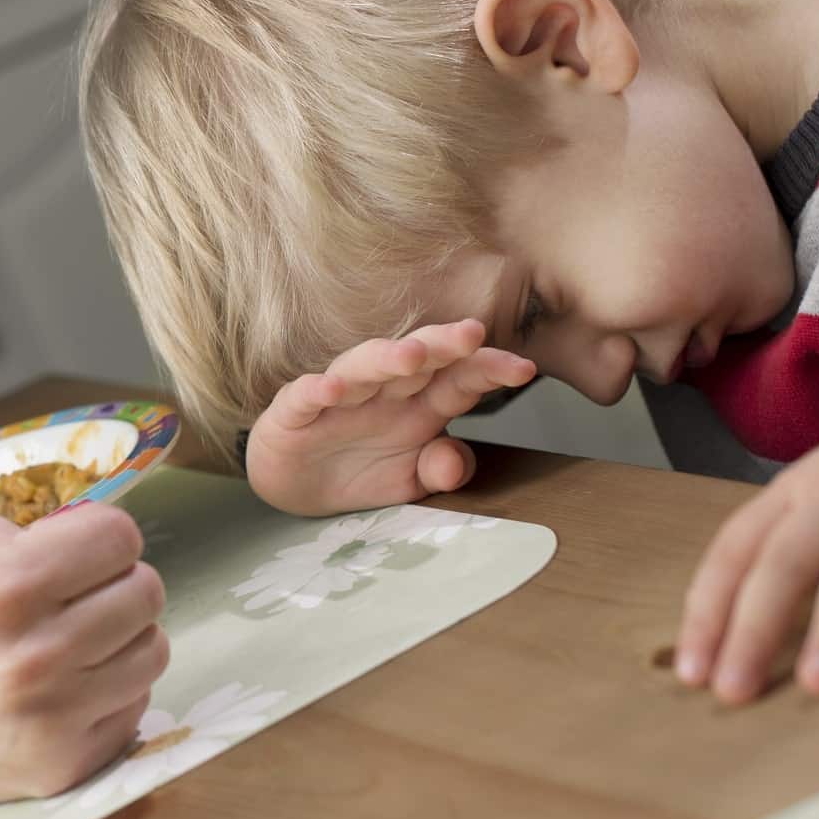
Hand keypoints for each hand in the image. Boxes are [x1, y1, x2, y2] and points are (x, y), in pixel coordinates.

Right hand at [0, 503, 168, 818]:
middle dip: (116, 580)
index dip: (101, 535)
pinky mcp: (58, 769)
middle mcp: (35, 657)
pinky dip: (108, 691)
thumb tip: (85, 536)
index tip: (80, 547)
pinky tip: (64, 686)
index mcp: (2, 590)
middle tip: (79, 591)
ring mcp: (51, 720)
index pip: (118, 538)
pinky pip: (132, 709)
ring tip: (76, 637)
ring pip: (152, 651)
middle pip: (146, 592)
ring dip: (122, 636)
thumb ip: (21, 530)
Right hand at [246, 320, 536, 515]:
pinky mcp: (294, 412)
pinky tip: (331, 389)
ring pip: (363, 367)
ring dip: (386, 358)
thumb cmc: (362, 470)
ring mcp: (339, 397)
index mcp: (421, 404)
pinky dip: (316, 391)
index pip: (461, 378)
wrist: (297, 485)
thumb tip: (454, 460)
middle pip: (418, 359)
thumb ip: (442, 469)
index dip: (490, 368)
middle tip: (472, 333)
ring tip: (411, 356)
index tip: (524, 368)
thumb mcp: (412, 481)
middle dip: (444, 344)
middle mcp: (384, 391)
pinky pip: (305, 397)